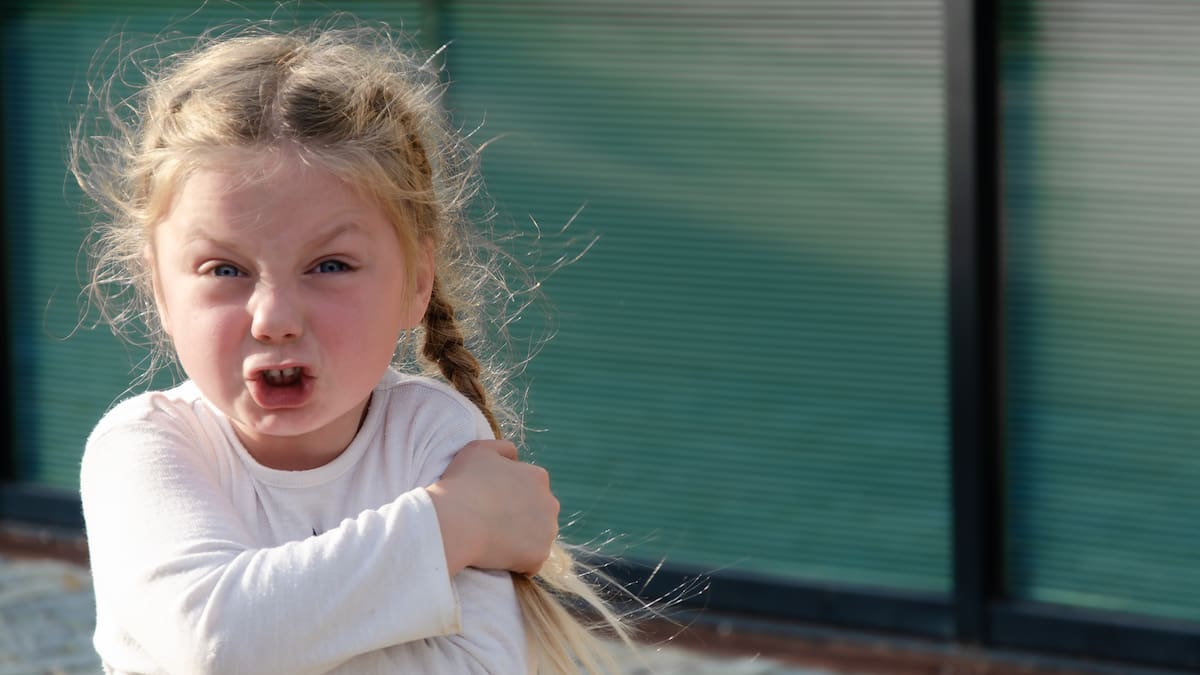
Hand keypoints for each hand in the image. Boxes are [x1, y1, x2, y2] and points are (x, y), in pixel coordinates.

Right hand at [426, 439, 559, 575]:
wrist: (453, 521)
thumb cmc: (462, 482)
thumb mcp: (479, 450)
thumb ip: (503, 449)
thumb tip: (515, 457)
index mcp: (538, 477)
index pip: (529, 489)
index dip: (508, 497)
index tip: (489, 503)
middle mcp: (550, 503)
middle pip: (537, 513)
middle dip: (519, 518)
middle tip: (490, 523)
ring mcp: (547, 531)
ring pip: (537, 538)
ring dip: (521, 540)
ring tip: (493, 540)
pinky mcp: (539, 556)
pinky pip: (531, 562)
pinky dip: (518, 562)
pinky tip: (498, 556)